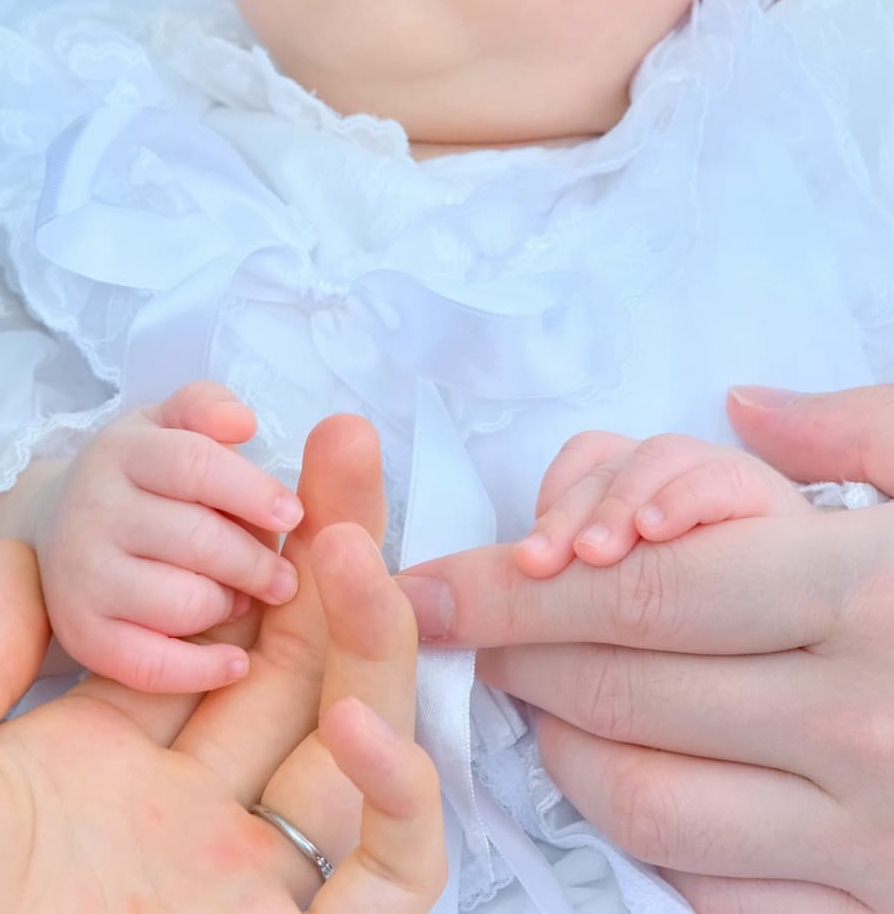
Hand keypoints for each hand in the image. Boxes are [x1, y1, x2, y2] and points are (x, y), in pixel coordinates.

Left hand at [0, 414, 445, 913]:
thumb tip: (19, 549)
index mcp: (106, 774)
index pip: (209, 635)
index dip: (247, 546)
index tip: (279, 458)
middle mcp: (191, 820)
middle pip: (295, 665)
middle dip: (330, 553)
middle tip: (349, 450)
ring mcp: (251, 887)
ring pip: (357, 746)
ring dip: (371, 644)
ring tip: (350, 550)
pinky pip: (387, 871)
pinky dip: (397, 797)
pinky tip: (363, 726)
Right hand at [35, 381, 304, 690]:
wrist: (56, 528)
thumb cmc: (140, 476)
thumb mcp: (166, 424)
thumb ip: (205, 407)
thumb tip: (242, 422)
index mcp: (121, 451)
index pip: (196, 464)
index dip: (252, 490)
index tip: (293, 515)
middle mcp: (92, 510)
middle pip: (196, 539)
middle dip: (255, 561)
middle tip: (286, 578)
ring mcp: (81, 576)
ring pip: (179, 603)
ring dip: (228, 606)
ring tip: (244, 601)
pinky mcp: (79, 634)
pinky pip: (147, 664)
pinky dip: (199, 670)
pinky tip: (235, 663)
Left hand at [399, 384, 893, 911]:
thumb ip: (858, 430)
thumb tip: (742, 410)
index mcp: (867, 595)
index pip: (634, 591)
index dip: (508, 585)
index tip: (426, 583)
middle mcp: (862, 728)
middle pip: (618, 689)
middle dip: (519, 652)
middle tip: (483, 622)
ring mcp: (874, 842)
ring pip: (645, 801)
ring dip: (562, 742)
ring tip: (545, 692)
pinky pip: (720, 893)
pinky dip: (649, 837)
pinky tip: (637, 779)